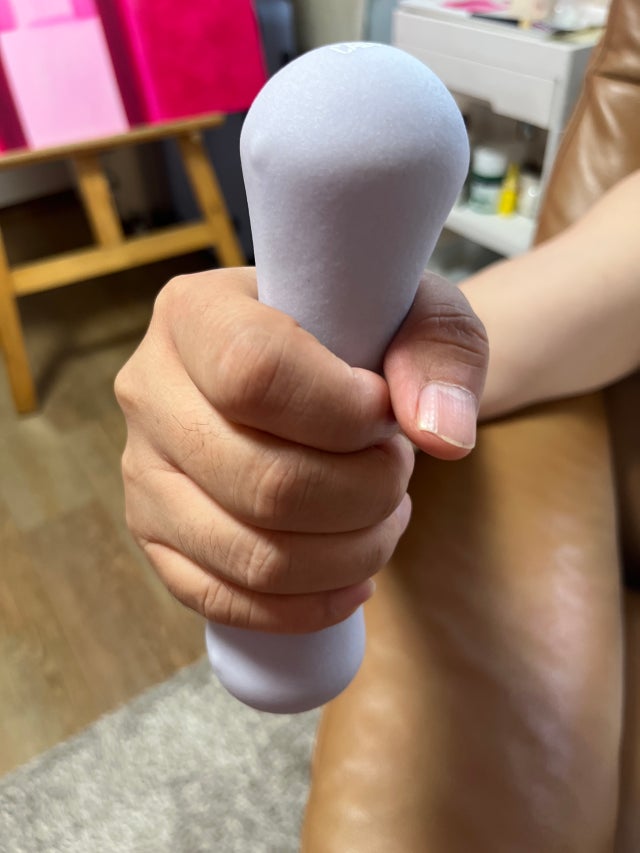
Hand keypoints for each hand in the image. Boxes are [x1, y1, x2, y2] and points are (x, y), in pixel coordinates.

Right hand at [115, 267, 487, 632]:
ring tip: (385, 517)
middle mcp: (150, 392)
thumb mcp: (419, 314)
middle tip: (397, 470)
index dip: (341, 412)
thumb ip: (440, 353)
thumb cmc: (365, 335)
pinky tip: (352, 580)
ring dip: (348, 554)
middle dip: (364, 493)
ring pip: (251, 555)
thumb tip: (439, 436)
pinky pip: (223, 600)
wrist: (320, 370)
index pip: (252, 373)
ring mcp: (143, 472)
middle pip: (262, 481)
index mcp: (194, 313)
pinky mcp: (155, 536)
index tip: (384, 414)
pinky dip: (305, 607)